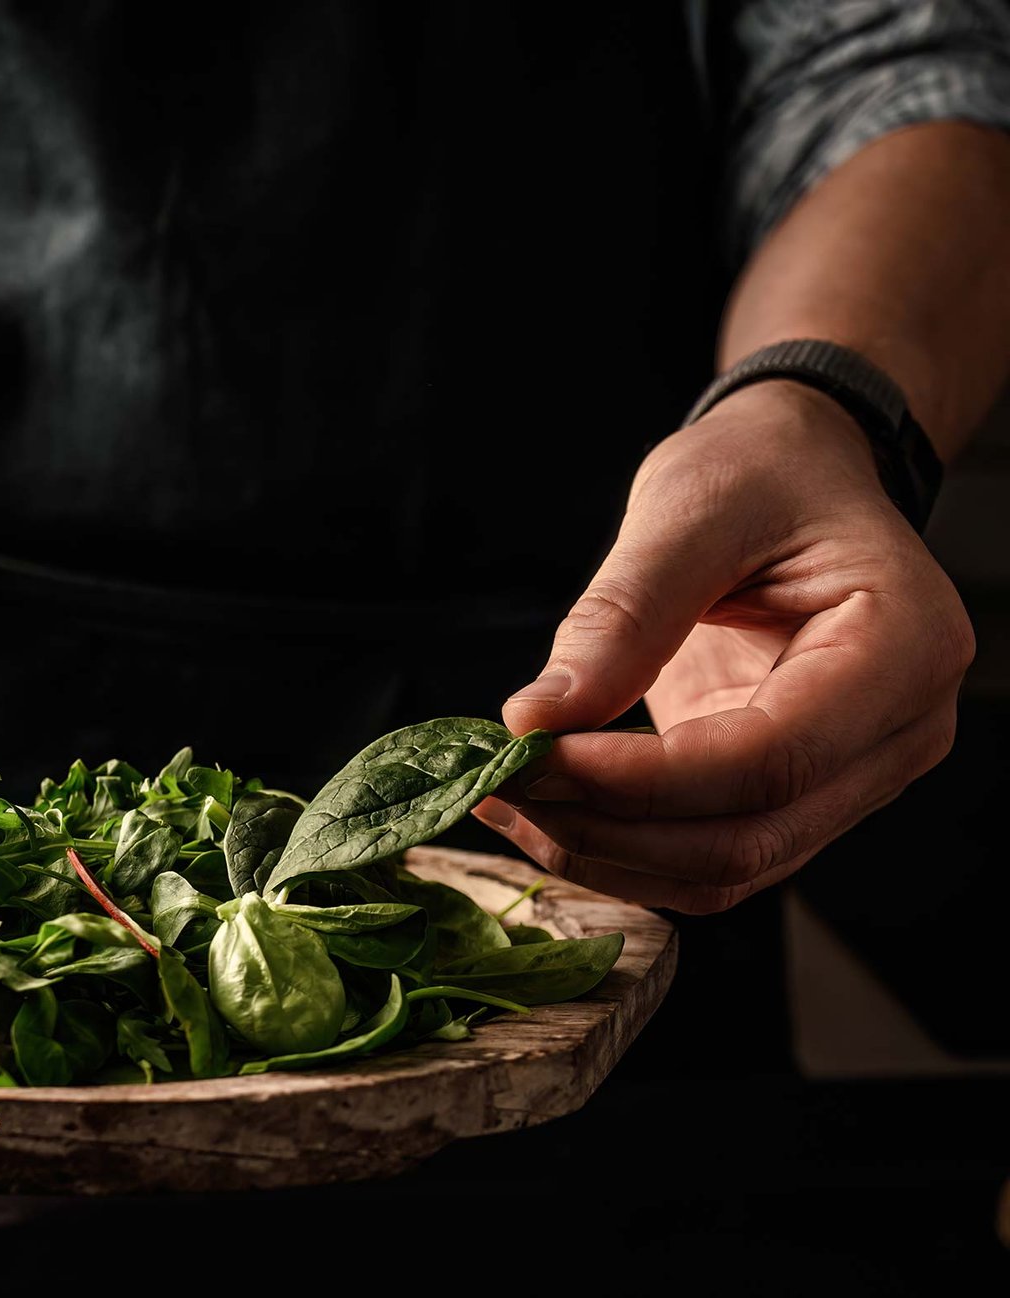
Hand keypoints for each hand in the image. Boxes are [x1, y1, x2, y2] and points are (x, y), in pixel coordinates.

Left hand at [474, 381, 972, 912]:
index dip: (640, 780)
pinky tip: (541, 807)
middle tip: (498, 782)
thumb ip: (621, 616)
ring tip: (501, 798)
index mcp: (902, 651)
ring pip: (723, 869)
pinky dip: (618, 846)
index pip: (769, 762)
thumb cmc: (761, 473)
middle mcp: (896, 736)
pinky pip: (705, 854)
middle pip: (747, 839)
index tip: (533, 755)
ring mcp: (848, 777)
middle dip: (608, 825)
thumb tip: (539, 719)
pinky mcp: (789, 794)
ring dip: (603, 852)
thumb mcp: (690, 509)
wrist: (796, 477)